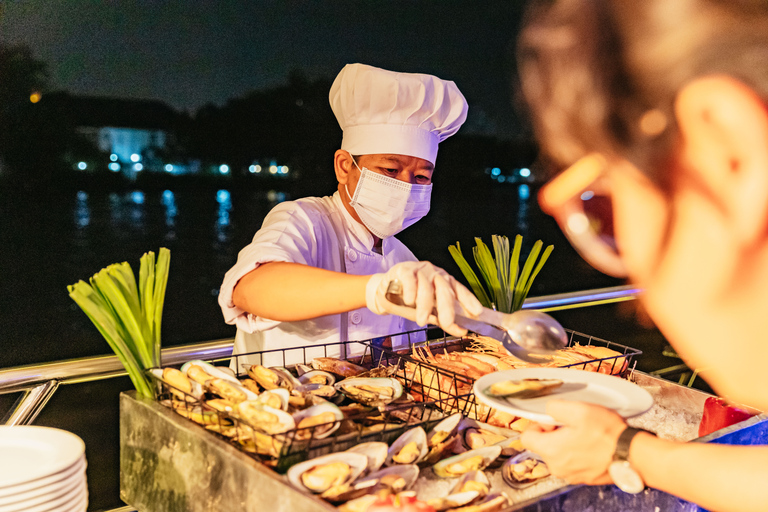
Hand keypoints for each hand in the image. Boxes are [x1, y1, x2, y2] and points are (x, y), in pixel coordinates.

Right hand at [366, 261, 482, 336]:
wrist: (385, 292)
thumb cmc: (411, 302)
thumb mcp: (429, 313)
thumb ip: (444, 320)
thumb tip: (462, 331)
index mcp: (446, 283)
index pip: (460, 291)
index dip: (469, 301)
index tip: (477, 312)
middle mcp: (436, 275)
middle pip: (445, 290)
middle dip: (447, 308)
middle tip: (447, 323)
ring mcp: (420, 270)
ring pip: (426, 286)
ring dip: (424, 305)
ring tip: (421, 320)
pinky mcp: (404, 269)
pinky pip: (410, 279)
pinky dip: (410, 291)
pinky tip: (409, 301)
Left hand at [520, 400, 626, 484]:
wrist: (633, 455)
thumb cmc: (608, 435)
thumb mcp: (579, 410)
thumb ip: (555, 407)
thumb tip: (548, 409)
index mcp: (551, 450)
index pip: (526, 437)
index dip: (536, 424)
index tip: (550, 419)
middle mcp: (557, 467)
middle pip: (543, 445)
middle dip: (553, 432)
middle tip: (571, 424)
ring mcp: (571, 475)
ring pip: (558, 454)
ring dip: (566, 442)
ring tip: (584, 433)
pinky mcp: (583, 477)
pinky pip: (572, 462)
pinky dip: (578, 452)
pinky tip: (592, 443)